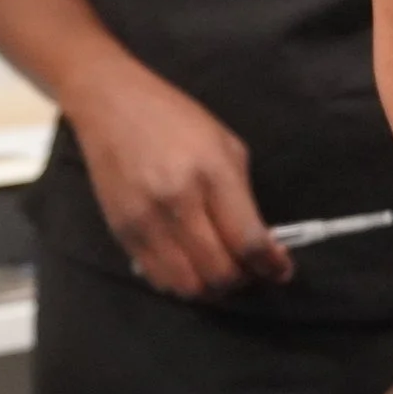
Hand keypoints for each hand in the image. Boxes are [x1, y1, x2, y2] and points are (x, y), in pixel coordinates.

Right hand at [65, 61, 292, 298]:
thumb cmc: (176, 119)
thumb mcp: (226, 146)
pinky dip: (183, 283)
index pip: (248, 241)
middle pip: (220, 272)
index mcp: (212, 175)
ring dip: (213, 288)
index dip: (271, 265)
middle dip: (245, 280)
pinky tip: (193, 266)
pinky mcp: (122, 234)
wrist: (111, 105)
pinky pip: (159, 279)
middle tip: (252, 270)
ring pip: (189, 286)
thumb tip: (261, 242)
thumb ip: (243, 197)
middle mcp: (178, 203)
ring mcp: (146, 222)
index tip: (281, 270)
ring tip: (223, 271)